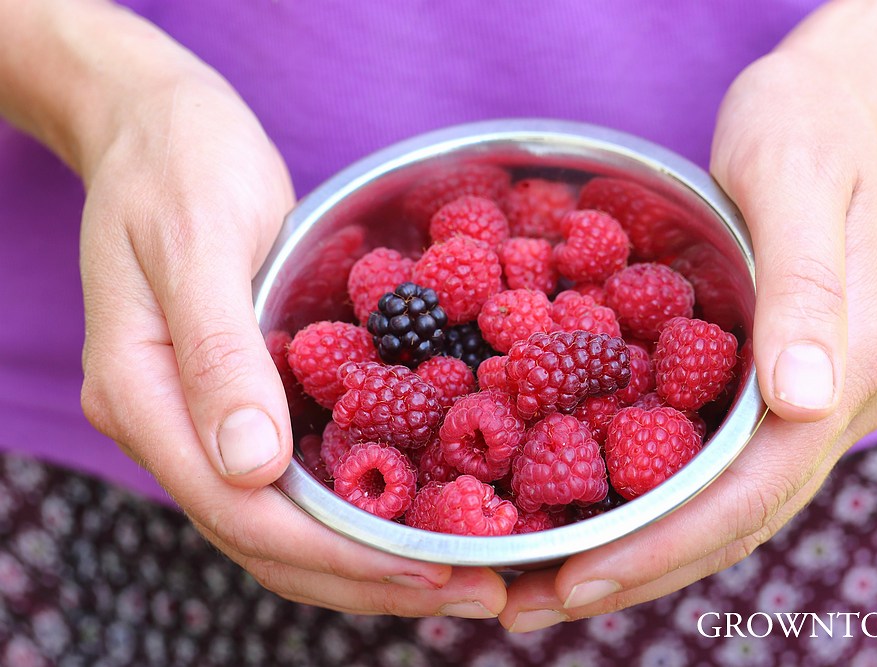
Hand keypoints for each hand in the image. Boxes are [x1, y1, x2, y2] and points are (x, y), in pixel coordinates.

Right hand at [75, 41, 505, 616]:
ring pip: (286, 524)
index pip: (242, 512)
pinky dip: (359, 510)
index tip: (434, 570)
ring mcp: (206, 416)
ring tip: (464, 575)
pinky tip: (421, 515)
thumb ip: (218, 353)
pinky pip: (299, 475)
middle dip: (373, 578)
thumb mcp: (197, 240)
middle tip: (481, 592)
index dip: (340, 554)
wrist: (158, 124)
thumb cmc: (178, 162)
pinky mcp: (243, 396)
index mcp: (146, 396)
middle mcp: (173, 425)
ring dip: (373, 561)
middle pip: (270, 540)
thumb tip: (251, 466)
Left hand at [498, 47, 876, 630]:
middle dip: (632, 568)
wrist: (839, 107)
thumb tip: (801, 397)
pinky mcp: (765, 383)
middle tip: (528, 605)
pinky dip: (645, 497)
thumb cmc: (811, 130)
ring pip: (716, 503)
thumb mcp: (797, 183)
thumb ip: (806, 289)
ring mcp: (800, 397)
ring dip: (633, 550)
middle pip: (729, 517)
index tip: (575, 580)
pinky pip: (704, 461)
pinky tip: (584, 508)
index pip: (752, 488)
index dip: (663, 544)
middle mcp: (825, 401)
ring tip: (540, 582)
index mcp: (845, 365)